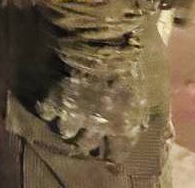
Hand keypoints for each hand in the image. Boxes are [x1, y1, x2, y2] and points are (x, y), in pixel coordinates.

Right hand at [33, 48, 149, 161]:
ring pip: (65, 131)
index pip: (118, 151)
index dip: (113, 150)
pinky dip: (47, 107)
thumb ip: (143, 107)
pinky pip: (45, 112)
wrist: (102, 42)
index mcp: (123, 125)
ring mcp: (73, 113)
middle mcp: (97, 126)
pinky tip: (50, 102)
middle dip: (85, 139)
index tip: (109, 148)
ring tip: (65, 116)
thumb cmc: (131, 60)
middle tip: (82, 131)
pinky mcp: (54, 99)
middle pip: (86, 144)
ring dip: (66, 124)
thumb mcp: (148, 86)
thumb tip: (149, 120)